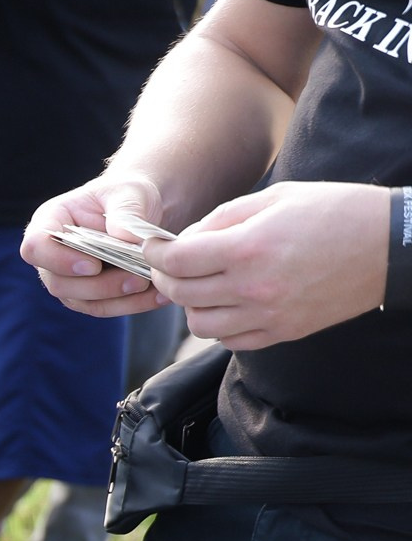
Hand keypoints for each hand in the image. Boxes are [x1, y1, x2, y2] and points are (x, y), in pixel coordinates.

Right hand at [20, 171, 169, 317]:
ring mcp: (66, 278)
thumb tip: (125, 240)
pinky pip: (103, 308)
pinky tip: (159, 296)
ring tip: (153, 286)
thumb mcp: (131, 192)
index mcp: (50, 221)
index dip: (58, 261)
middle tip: (136, 279)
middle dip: (98, 286)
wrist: (141, 210)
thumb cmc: (128, 194)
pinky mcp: (87, 294)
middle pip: (58, 283)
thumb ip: (126, 211)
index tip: (93, 264)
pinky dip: (132, 305)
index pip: (36, 247)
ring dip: (117, 299)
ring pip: (80, 301)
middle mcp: (51, 254)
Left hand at [143, 181, 389, 350]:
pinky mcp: (284, 332)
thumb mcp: (274, 199)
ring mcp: (269, 315)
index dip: (155, 254)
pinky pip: (230, 341)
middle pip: (181, 294)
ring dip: (191, 305)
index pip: (176, 261)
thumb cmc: (334, 212)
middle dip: (166, 278)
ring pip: (200, 324)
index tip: (152, 247)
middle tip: (170, 266)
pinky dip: (219, 325)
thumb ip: (222, 219)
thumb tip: (184, 240)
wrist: (390, 245)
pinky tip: (228, 304)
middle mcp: (254, 287)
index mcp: (249, 248)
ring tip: (201, 285)